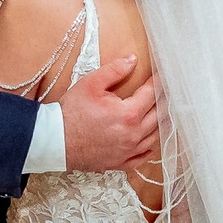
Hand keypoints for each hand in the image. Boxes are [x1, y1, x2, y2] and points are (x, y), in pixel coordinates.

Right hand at [60, 55, 157, 172]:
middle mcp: (133, 134)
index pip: (152, 94)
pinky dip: (149, 148)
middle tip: (166, 92)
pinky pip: (142, 157)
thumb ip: (114, 70)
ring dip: (159, 123)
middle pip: (158, 116)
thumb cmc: (71, 113)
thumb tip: (132, 60)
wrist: (56, 141)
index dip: (158, 83)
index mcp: (129, 114)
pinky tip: (150, 142)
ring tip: (162, 113)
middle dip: (163, 101)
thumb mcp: (91, 84)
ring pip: (154, 136)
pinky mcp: (120, 162)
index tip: (162, 76)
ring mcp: (128, 150)